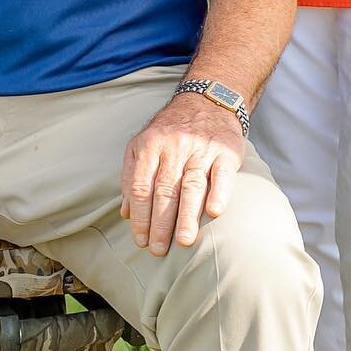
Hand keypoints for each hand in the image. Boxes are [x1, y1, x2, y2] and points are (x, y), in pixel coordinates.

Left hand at [120, 95, 246, 253]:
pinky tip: (214, 212)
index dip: (140, 216)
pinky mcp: (225, 150)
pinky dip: (218, 193)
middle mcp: (174, 146)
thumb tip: (125, 213)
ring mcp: (200, 148)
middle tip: (158, 249)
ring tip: (183, 241)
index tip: (141, 240)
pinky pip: (221, 173)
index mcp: (150, 146)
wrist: (206, 101)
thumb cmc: (170, 131)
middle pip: (165, 190)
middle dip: (160, 223)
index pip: (142, 187)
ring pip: (191, 185)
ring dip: (186, 216)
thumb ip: (132, 177)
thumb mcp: (143, 145)